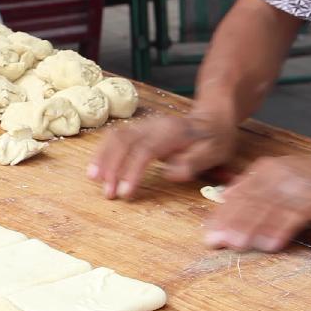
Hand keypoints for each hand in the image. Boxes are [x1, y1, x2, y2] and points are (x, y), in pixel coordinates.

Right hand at [88, 114, 237, 199]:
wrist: (212, 118)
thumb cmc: (215, 139)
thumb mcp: (215, 152)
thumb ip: (193, 163)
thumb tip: (169, 173)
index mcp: (171, 132)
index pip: (145, 151)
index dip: (132, 171)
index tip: (125, 192)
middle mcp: (153, 125)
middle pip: (124, 141)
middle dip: (112, 167)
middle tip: (108, 193)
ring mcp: (144, 126)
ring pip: (115, 137)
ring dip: (103, 158)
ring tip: (95, 180)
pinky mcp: (138, 130)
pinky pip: (115, 138)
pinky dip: (103, 152)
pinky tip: (97, 168)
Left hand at [204, 156, 310, 251]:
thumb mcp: (282, 177)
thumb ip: (255, 187)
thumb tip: (226, 195)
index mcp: (267, 169)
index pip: (239, 193)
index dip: (223, 214)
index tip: (209, 231)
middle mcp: (278, 175)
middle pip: (249, 201)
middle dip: (230, 223)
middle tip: (215, 241)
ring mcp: (296, 187)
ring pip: (267, 209)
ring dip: (250, 229)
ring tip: (236, 246)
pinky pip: (292, 217)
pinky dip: (279, 231)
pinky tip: (269, 245)